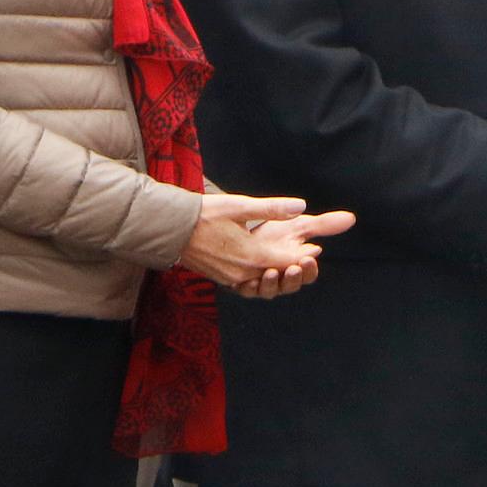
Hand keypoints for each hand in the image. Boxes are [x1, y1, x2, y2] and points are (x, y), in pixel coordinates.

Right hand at [178, 193, 354, 291]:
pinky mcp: (222, 279)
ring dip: (275, 271)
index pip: (287, 261)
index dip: (303, 256)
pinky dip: (258, 274)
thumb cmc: (204, 214)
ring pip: (262, 279)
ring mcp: (231, 279)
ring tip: (286, 261)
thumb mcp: (240, 205)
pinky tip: (261, 264)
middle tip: (306, 255)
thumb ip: (272, 208)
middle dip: (292, 266)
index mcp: (251, 255)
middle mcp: (243, 273)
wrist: (171, 229)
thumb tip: (301, 206)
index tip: (315, 248)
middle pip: (277, 273)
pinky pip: (247, 281)